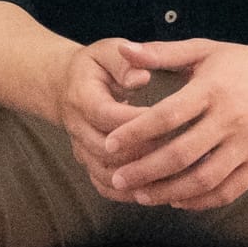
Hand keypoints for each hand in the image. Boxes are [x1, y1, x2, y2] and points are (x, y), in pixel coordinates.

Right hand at [56, 37, 159, 192]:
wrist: (65, 86)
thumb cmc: (95, 67)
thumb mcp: (107, 52)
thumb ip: (124, 62)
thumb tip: (142, 77)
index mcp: (82, 98)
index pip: (109, 116)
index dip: (139, 122)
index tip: (172, 119)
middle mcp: (78, 128)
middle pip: (108, 151)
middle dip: (145, 153)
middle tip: (181, 151)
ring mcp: (81, 150)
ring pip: (108, 174)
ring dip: (140, 178)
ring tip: (174, 176)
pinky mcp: (88, 164)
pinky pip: (105, 187)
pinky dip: (128, 193)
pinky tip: (156, 190)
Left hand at [93, 39, 247, 210]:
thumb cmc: (245, 65)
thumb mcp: (205, 51)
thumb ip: (162, 53)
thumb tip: (123, 49)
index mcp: (214, 89)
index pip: (167, 116)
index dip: (135, 132)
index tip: (109, 144)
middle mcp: (232, 118)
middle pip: (181, 154)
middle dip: (144, 171)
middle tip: (117, 179)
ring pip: (203, 179)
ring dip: (168, 192)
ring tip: (141, 195)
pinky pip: (228, 191)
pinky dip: (200, 201)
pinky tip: (177, 199)